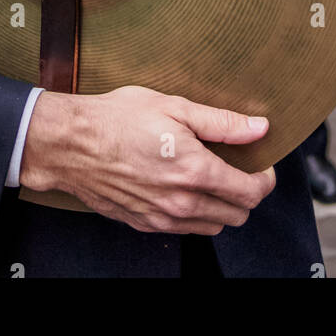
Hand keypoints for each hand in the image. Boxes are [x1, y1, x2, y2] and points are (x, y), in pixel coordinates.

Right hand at [19, 85, 275, 234]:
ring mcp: (162, 218)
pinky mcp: (144, 224)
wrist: (71, 144)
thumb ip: (222, 122)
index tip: (260, 163)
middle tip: (236, 166)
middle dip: (245, 192)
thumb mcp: (174, 107)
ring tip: (209, 176)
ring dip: (221, 206)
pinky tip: (182, 186)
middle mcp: (182, 203)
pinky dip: (194, 213)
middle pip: (237, 215)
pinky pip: (184, 229)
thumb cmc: (119, 118)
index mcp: (195, 172)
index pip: (251, 193)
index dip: (264, 178)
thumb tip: (259, 128)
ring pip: (213, 226)